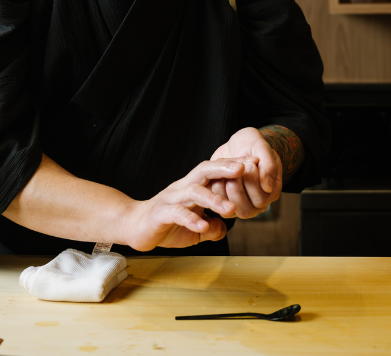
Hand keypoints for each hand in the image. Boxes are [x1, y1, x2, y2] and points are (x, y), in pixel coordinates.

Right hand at [121, 158, 253, 250]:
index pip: (215, 171)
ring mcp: (171, 199)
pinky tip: (203, 226)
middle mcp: (183, 188)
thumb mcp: (195, 229)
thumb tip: (222, 228)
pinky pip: (177, 214)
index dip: (234, 165)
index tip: (256, 162)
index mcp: (193, 187)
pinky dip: (191, 220)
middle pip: (205, 171)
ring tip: (231, 208)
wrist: (135, 227)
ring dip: (213, 199)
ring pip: (194, 192)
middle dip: (225, 168)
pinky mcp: (161, 214)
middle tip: (245, 168)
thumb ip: (211, 228)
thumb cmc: (166, 224)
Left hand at [209, 127, 282, 218]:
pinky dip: (216, 190)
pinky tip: (219, 175)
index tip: (250, 164)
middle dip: (237, 188)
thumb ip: (268, 165)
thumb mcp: (261, 146)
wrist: (236, 144)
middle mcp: (258, 202)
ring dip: (225, 189)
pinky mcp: (227, 202)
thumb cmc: (251, 144)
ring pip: (231, 210)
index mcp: (271, 191)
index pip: (261, 199)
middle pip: (246, 210)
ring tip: (226, 172)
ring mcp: (242, 204)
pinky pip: (219, 206)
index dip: (252, 183)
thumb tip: (268, 186)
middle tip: (237, 168)